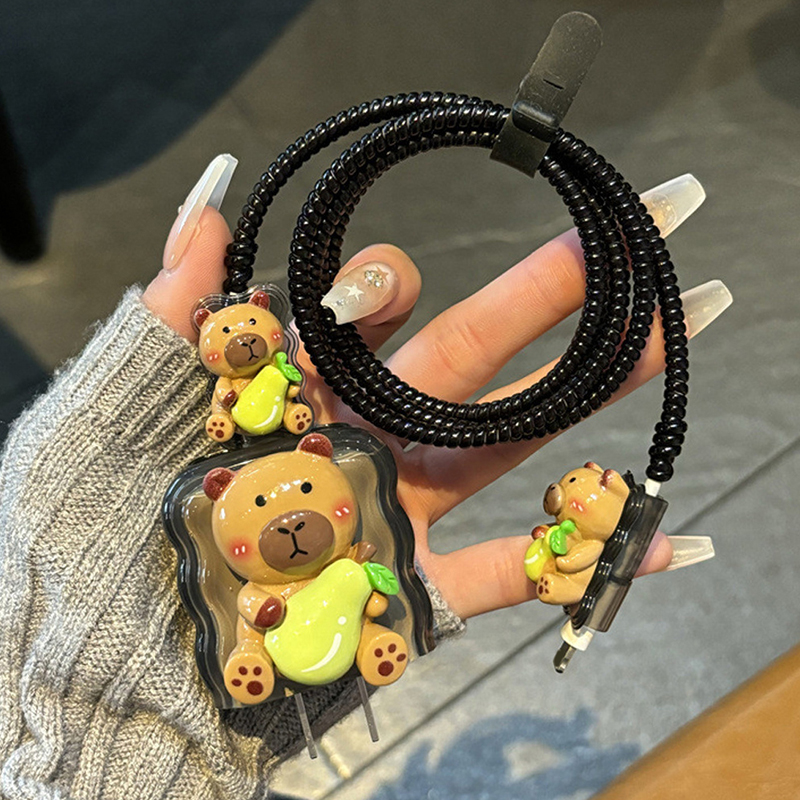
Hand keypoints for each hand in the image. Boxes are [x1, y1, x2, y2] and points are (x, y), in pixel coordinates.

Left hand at [144, 159, 728, 619]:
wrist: (116, 668)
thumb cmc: (97, 537)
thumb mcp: (113, 414)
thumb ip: (166, 319)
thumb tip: (202, 214)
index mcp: (296, 394)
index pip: (363, 315)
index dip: (384, 285)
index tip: (384, 290)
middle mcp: (356, 441)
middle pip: (461, 362)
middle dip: (538, 304)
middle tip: (612, 252)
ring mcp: (394, 515)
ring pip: (504, 447)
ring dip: (584, 399)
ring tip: (662, 343)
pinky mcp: (413, 596)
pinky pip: (507, 576)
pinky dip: (573, 559)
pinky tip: (654, 540)